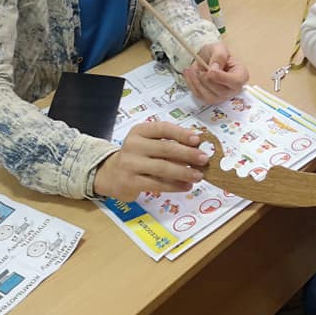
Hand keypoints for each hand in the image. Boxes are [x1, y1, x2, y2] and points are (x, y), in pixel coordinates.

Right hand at [93, 121, 207, 200]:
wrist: (111, 174)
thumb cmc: (137, 156)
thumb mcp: (148, 143)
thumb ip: (169, 142)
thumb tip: (197, 146)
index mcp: (140, 131)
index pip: (163, 128)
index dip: (181, 133)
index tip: (198, 139)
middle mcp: (133, 145)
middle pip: (165, 148)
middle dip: (187, 154)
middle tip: (204, 159)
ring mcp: (130, 164)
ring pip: (162, 168)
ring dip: (184, 172)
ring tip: (199, 175)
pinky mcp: (131, 182)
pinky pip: (157, 184)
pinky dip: (175, 186)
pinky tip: (186, 186)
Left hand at [183, 41, 248, 103]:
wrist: (208, 59)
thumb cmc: (217, 54)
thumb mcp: (219, 48)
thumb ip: (219, 56)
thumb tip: (214, 68)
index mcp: (241, 75)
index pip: (236, 82)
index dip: (223, 78)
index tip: (210, 71)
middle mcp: (233, 90)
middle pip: (221, 91)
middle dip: (207, 80)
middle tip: (197, 68)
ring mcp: (221, 97)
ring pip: (209, 96)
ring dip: (197, 82)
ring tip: (191, 69)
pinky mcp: (209, 100)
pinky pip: (199, 96)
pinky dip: (191, 84)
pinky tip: (189, 74)